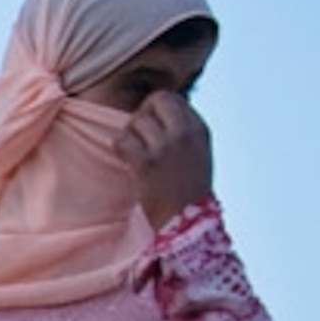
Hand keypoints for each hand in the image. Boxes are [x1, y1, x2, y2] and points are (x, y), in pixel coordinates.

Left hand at [121, 91, 214, 228]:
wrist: (187, 221)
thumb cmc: (189, 191)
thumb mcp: (197, 153)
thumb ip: (183, 132)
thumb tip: (159, 116)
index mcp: (200, 128)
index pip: (174, 98)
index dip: (157, 110)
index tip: (152, 129)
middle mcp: (186, 132)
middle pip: (157, 99)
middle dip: (142, 113)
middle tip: (139, 135)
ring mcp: (166, 146)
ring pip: (137, 119)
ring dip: (129, 133)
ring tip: (133, 152)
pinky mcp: (147, 163)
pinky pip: (123, 140)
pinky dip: (119, 147)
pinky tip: (126, 158)